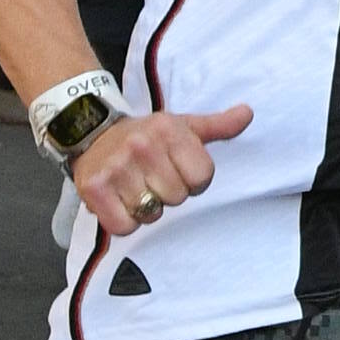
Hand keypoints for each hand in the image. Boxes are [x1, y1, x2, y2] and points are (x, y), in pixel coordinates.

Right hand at [75, 102, 252, 239]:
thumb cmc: (145, 135)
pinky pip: (124, 226)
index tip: (176, 169)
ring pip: (152, 214)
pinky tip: (119, 201)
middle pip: (178, 197)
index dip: (193, 180)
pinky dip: (124, 221)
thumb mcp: (183, 125)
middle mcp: (142, 146)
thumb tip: (248, 114)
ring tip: (135, 187)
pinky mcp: (94, 189)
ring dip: (146, 209)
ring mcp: (116, 168)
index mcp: (168, 130)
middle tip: (151, 177)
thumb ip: (218, 125)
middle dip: (168, 193)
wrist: (91, 133)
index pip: (202, 178)